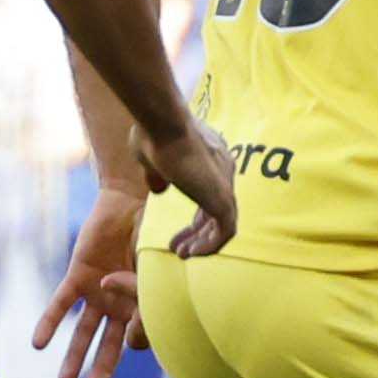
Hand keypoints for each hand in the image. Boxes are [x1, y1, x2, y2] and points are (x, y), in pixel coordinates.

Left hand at [30, 184, 150, 377]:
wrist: (133, 199)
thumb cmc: (155, 232)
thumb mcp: (157, 267)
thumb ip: (146, 295)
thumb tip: (137, 327)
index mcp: (145, 306)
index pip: (139, 337)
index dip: (140, 334)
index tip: (144, 318)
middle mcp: (121, 305)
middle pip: (111, 346)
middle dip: (102, 370)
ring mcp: (99, 293)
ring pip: (84, 332)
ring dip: (74, 356)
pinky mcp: (78, 277)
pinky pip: (61, 304)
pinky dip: (50, 322)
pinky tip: (38, 344)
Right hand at [137, 117, 237, 256]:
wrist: (163, 122)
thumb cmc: (153, 132)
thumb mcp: (151, 159)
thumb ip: (158, 176)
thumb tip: (158, 191)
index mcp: (210, 159)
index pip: (209, 196)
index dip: (195, 220)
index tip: (175, 235)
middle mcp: (223, 170)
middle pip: (216, 211)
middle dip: (197, 234)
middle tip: (178, 250)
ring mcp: (225, 184)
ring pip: (223, 223)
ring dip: (203, 243)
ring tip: (183, 255)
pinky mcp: (223, 197)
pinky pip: (226, 231)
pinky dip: (210, 246)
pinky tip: (191, 254)